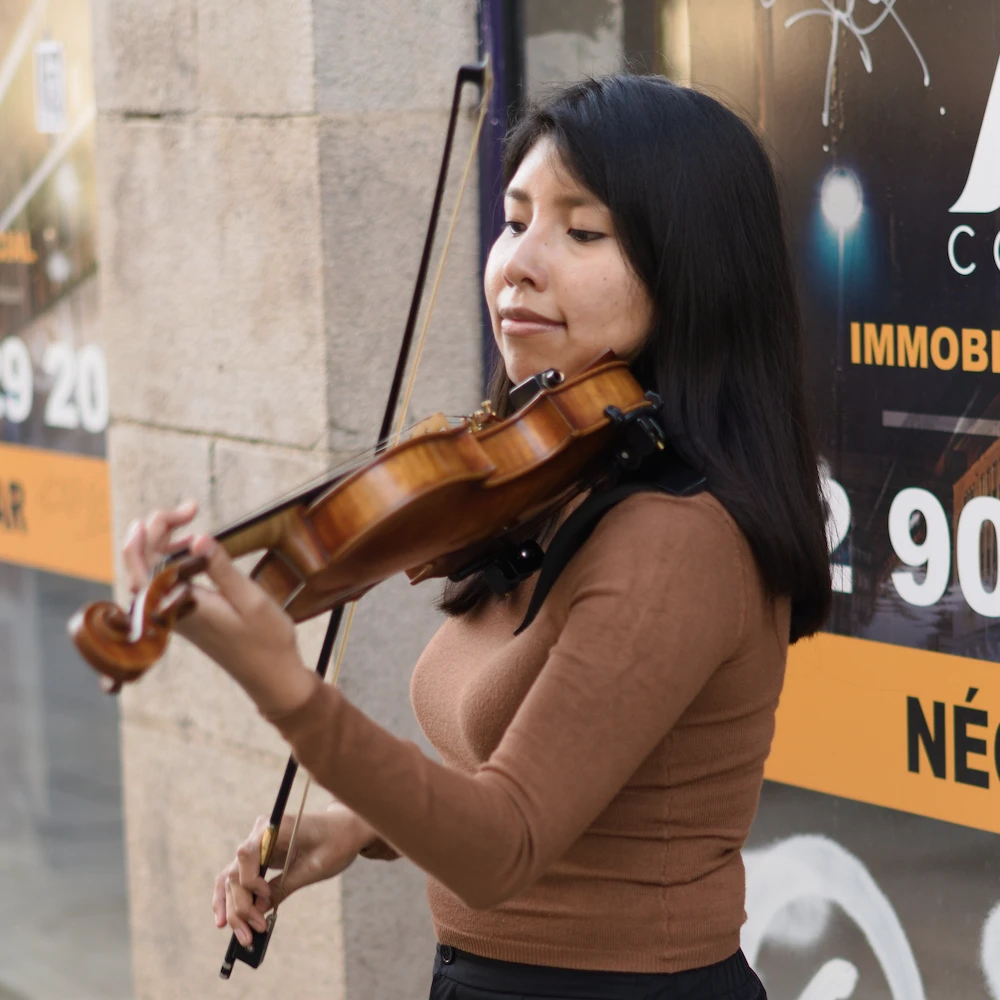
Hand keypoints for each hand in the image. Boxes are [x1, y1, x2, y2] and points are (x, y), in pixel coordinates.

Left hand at [121, 500, 314, 715]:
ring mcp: (175, 614)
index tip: (160, 515)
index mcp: (181, 607)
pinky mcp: (184, 615)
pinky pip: (164, 581)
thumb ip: (221, 569)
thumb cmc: (266, 639)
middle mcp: (171, 612)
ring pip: (151, 571)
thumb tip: (198, 538)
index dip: (145, 536)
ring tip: (192, 519)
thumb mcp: (250, 599)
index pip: (143, 567)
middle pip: (142, 564)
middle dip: (158, 530)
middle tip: (191, 508)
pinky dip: (172, 558)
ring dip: (165, 542)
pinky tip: (192, 547)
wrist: (270, 675)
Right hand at [213, 804, 374, 946]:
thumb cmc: (335, 843)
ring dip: (233, 908)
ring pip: (232, 878)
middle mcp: (260, 834)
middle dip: (240, 906)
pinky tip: (225, 920)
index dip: (250, 883)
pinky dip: (230, 897)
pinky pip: (238, 876)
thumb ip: (284, 887)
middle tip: (251, 935)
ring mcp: (257, 844)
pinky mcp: (259, 855)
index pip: (246, 856)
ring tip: (241, 936)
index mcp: (274, 828)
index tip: (264, 901)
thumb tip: (258, 912)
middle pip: (236, 872)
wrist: (345, 830)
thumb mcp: (313, 867)